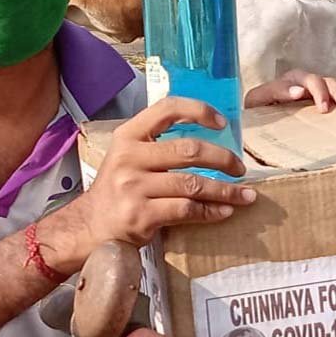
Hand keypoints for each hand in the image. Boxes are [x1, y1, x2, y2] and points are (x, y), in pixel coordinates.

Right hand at [50, 98, 257, 270]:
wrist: (90, 227)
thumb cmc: (118, 189)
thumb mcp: (128, 155)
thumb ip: (159, 143)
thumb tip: (210, 138)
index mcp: (128, 136)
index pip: (167, 109)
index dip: (199, 111)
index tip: (222, 122)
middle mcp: (129, 157)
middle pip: (189, 150)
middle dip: (223, 159)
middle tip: (240, 168)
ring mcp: (133, 187)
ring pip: (193, 184)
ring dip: (225, 191)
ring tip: (245, 195)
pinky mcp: (141, 215)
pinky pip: (187, 210)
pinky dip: (211, 212)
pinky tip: (224, 212)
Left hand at [243, 69, 335, 111]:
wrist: (266, 118)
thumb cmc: (260, 110)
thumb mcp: (257, 101)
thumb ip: (273, 93)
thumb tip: (298, 91)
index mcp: (288, 81)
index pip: (298, 80)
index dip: (307, 89)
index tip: (307, 99)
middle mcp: (306, 82)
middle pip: (321, 80)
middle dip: (328, 92)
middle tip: (332, 108)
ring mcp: (320, 88)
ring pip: (335, 83)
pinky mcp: (331, 97)